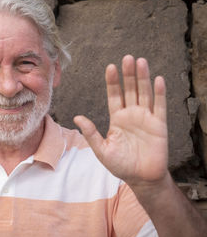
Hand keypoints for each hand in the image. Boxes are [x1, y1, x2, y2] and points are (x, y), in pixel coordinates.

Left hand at [74, 55, 168, 186]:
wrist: (141, 178)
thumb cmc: (121, 165)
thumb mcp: (102, 150)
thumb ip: (91, 133)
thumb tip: (77, 117)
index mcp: (117, 118)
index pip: (114, 95)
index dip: (112, 82)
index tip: (110, 67)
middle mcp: (131, 115)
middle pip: (130, 90)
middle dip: (128, 75)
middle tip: (127, 58)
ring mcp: (146, 118)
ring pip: (144, 94)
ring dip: (143, 78)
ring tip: (140, 62)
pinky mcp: (159, 125)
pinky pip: (159, 106)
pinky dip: (159, 93)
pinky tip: (157, 80)